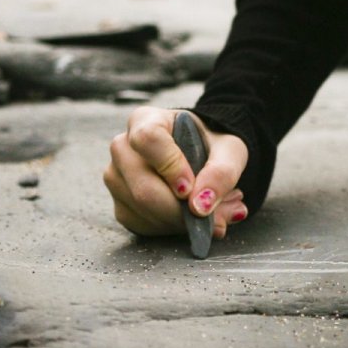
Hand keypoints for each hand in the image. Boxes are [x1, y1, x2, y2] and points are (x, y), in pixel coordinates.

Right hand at [103, 106, 250, 239]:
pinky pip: (143, 225)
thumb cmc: (212, 146)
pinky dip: (174, 228)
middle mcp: (123, 148)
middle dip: (182, 210)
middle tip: (218, 214)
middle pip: (142, 186)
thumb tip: (199, 207)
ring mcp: (117, 178)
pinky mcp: (121, 205)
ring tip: (217, 212)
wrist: (203, 155)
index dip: (170, 166)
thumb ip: (221, 173)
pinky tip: (196, 219)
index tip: (190, 188)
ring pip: (142, 210)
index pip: (147, 139)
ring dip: (184, 221)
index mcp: (146, 120)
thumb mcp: (230, 150)